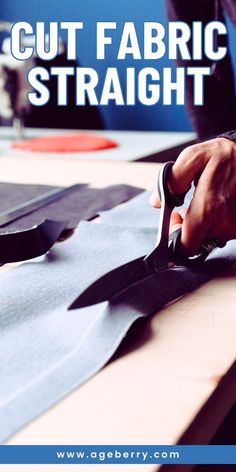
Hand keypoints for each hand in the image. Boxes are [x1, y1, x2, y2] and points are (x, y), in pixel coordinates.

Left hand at [150, 137, 235, 255]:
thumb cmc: (226, 155)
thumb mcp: (195, 157)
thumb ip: (173, 180)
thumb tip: (156, 201)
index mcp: (208, 207)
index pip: (186, 245)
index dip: (176, 238)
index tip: (175, 220)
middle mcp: (224, 222)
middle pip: (197, 243)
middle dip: (188, 230)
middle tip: (187, 210)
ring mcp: (235, 226)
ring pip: (210, 238)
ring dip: (203, 225)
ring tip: (206, 203)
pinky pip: (224, 233)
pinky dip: (217, 223)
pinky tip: (218, 206)